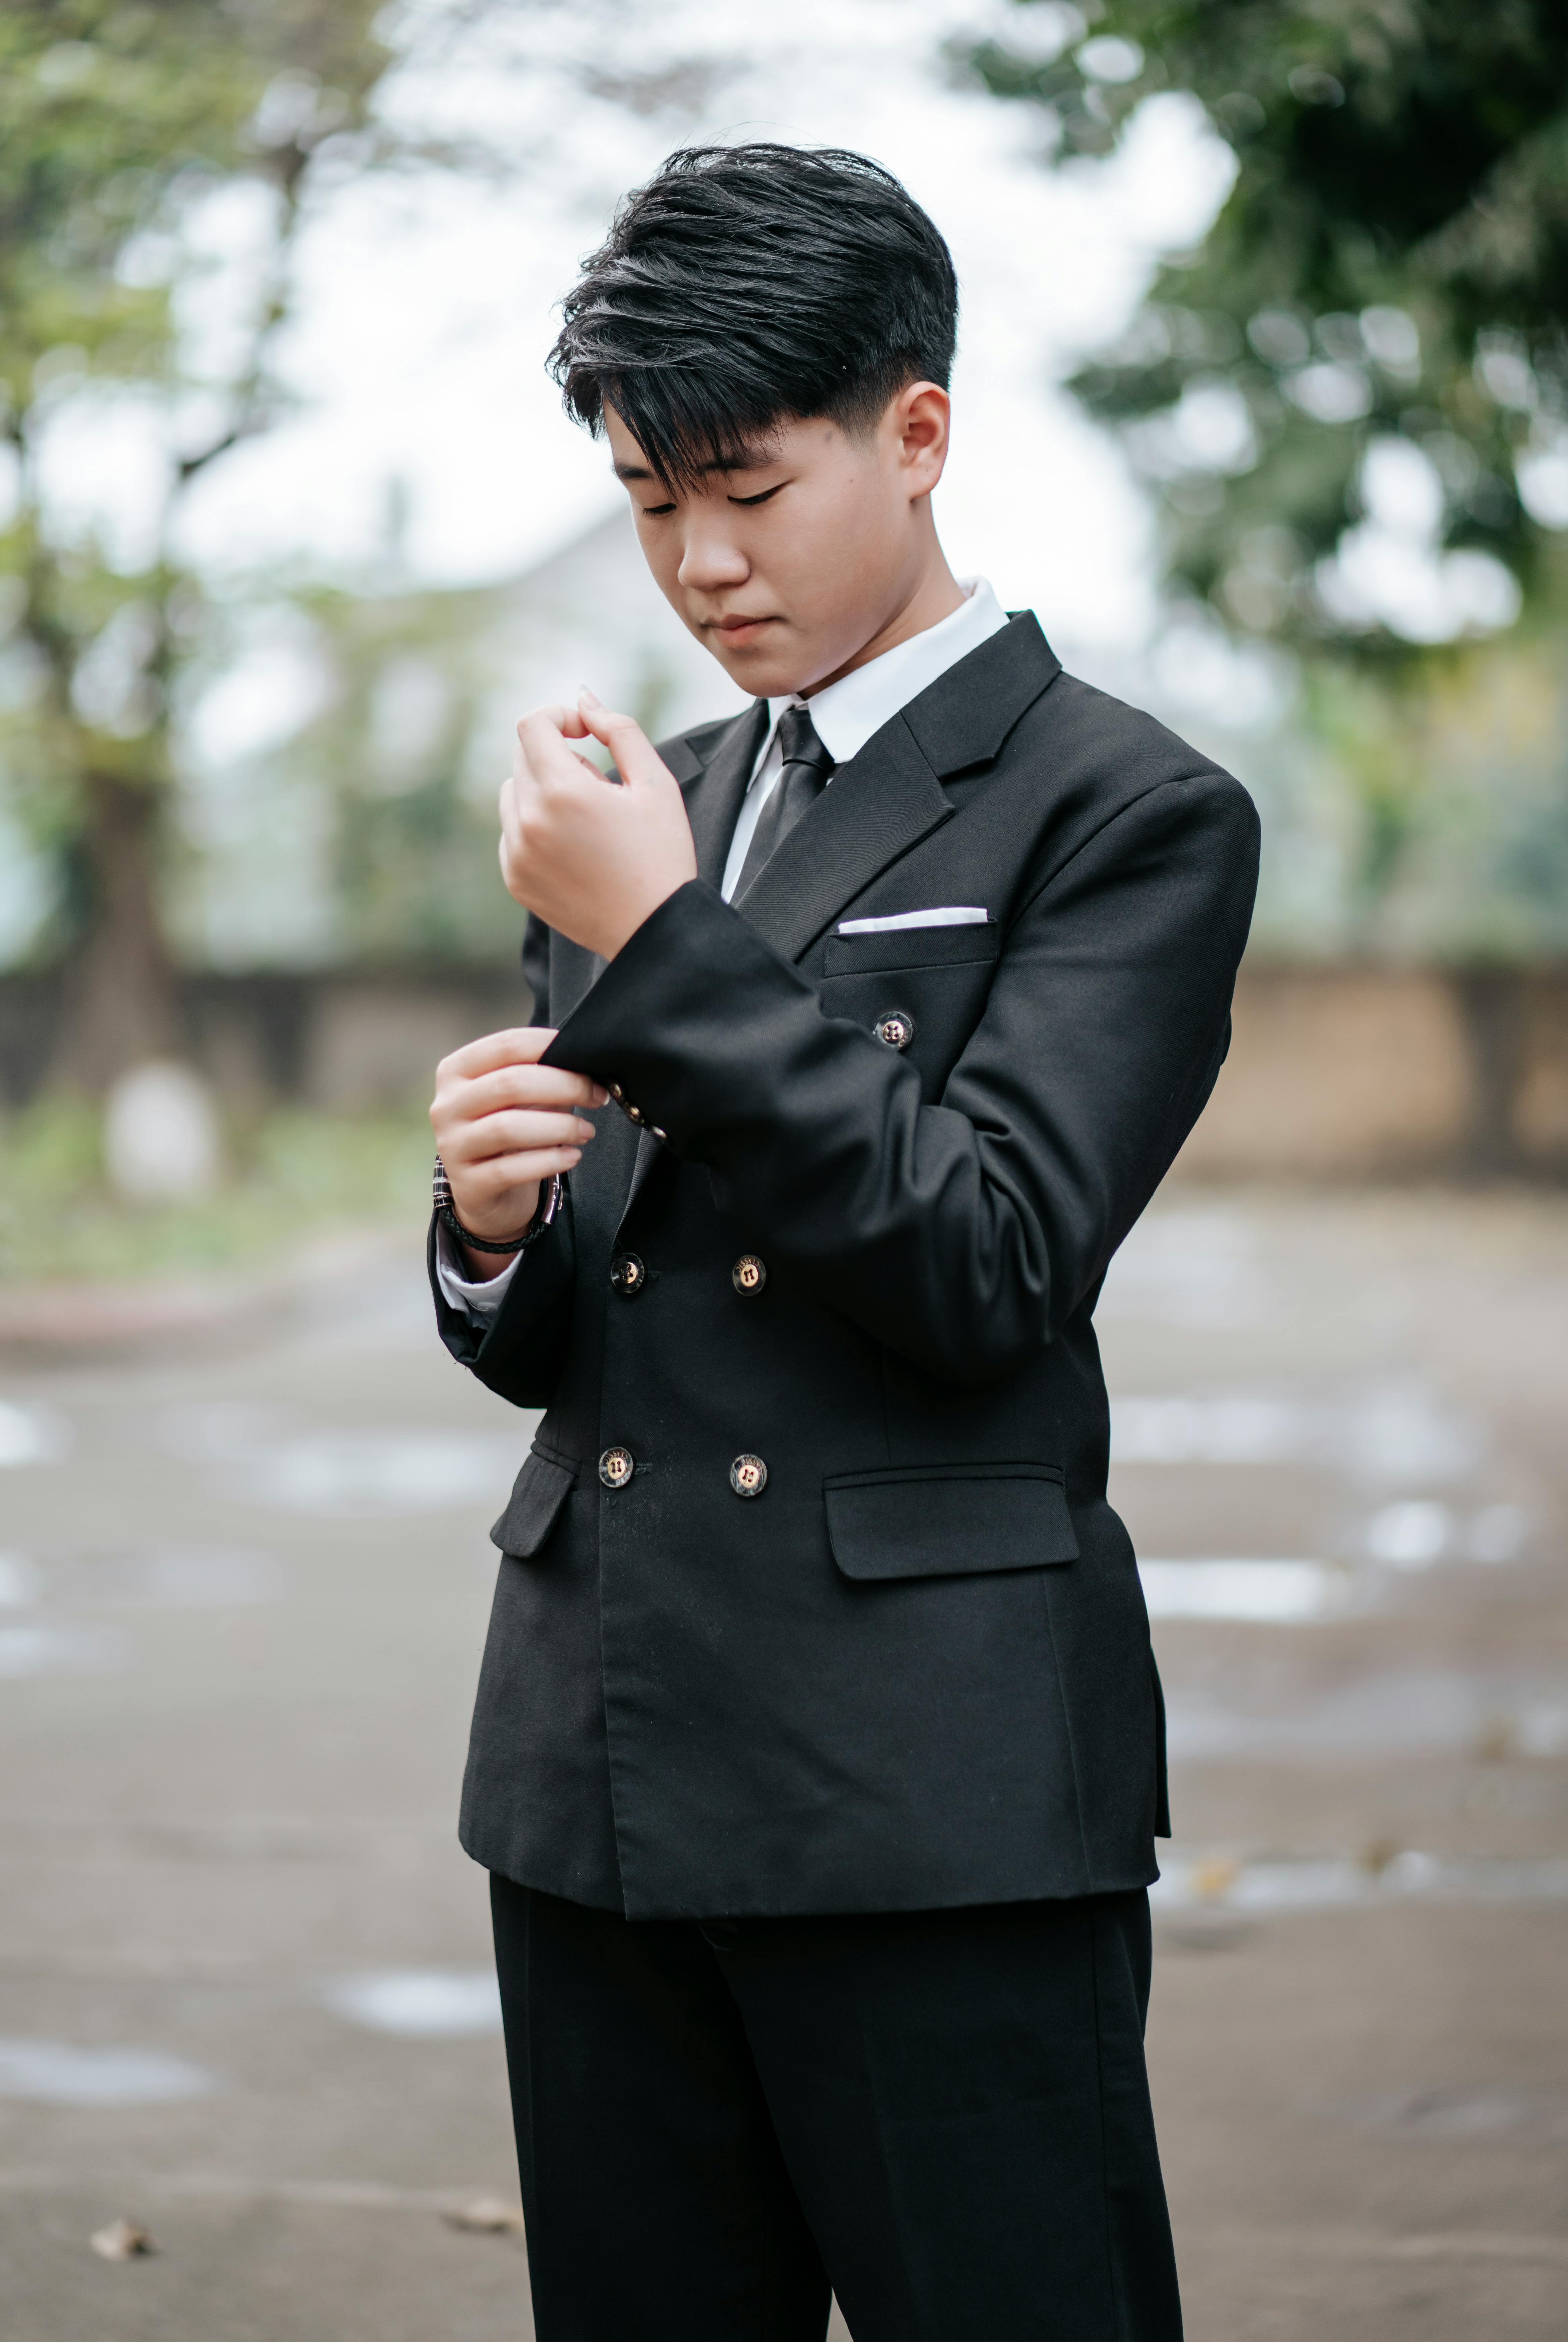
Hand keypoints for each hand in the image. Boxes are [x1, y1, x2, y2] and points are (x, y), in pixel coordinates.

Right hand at [430, 1027, 606, 1271]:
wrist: (484, 1190)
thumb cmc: (507, 1128)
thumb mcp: (516, 1097)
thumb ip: (539, 1074)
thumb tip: (588, 1062)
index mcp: (456, 1071)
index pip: (507, 1045)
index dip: (551, 1047)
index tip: (588, 1058)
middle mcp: (446, 1106)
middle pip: (510, 1084)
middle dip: (565, 1086)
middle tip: (597, 1096)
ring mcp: (452, 1146)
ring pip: (508, 1128)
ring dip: (560, 1127)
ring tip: (587, 1131)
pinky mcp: (468, 1184)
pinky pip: (510, 1169)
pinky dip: (549, 1161)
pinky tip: (573, 1156)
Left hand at [498, 688, 698, 958]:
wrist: (655, 930)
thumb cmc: (662, 855)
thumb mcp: (655, 783)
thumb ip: (618, 729)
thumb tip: (584, 698)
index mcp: (562, 791)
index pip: (532, 724)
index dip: (560, 717)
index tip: (586, 734)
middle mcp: (529, 821)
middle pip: (523, 756)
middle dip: (559, 757)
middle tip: (602, 790)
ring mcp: (517, 853)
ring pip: (513, 791)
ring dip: (544, 791)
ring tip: (588, 821)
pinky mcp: (515, 878)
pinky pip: (512, 831)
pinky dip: (536, 827)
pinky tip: (576, 849)